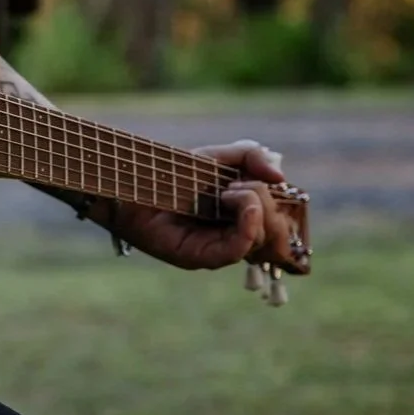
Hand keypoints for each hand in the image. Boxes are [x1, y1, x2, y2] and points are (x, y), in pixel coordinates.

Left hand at [106, 140, 304, 271]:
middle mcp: (233, 238)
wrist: (131, 179)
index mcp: (241, 217)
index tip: (271, 181)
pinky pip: (237, 249)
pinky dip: (248, 226)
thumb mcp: (215, 157)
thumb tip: (281, 175)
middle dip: (268, 203)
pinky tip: (243, 205)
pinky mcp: (200, 257)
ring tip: (230, 190)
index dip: (282, 203)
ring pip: (261, 240)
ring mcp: (218, 249)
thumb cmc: (171, 170)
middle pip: (276, 233)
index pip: (280, 221)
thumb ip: (249, 157)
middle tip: (240, 184)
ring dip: (256, 206)